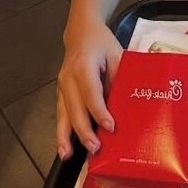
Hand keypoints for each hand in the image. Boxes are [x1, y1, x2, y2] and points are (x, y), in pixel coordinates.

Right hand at [56, 16, 123, 159]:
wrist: (80, 32)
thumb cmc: (101, 43)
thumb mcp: (117, 55)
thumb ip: (121, 78)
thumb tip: (126, 105)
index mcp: (84, 67)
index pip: (92, 93)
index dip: (100, 112)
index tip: (111, 127)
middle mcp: (69, 78)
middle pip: (75, 108)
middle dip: (84, 131)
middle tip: (95, 148)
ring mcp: (62, 87)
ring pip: (63, 114)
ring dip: (66, 136)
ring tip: (69, 155)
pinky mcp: (61, 93)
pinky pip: (61, 114)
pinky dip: (62, 132)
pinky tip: (64, 147)